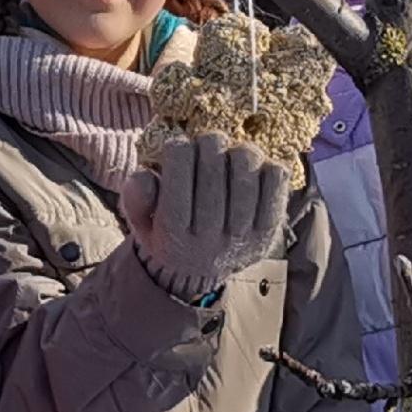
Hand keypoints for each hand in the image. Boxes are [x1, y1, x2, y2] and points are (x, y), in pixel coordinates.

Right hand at [120, 132, 291, 300]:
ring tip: (229, 152)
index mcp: (173, 238)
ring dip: (237, 151)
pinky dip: (266, 164)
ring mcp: (243, 238)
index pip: (177, 181)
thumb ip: (135, 196)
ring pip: (246, 174)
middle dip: (209, 144)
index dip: (178, 149)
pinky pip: (276, 181)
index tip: (179, 144)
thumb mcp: (141, 221)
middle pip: (213, 174)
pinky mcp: (269, 231)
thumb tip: (145, 174)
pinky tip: (252, 169)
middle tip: (207, 141)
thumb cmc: (167, 232)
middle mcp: (209, 242)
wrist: (201, 271)